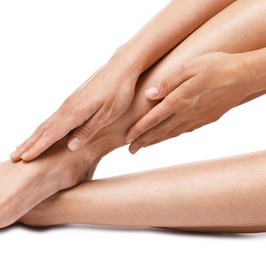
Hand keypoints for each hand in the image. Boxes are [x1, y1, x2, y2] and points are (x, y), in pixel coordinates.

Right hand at [11, 61, 138, 160]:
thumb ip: (89, 130)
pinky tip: (42, 133)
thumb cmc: (119, 91)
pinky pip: (54, 119)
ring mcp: (69, 103)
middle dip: (28, 144)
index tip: (24, 158)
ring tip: (21, 147)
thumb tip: (70, 146)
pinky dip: (43, 129)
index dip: (37, 148)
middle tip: (12, 157)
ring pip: (47, 123)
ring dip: (33, 137)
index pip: (52, 134)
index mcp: (75, 112)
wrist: (121, 66)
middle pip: (43, 129)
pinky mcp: (73, 101)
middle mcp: (67, 108)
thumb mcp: (109, 114)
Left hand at [125, 52, 249, 153]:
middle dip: (143, 142)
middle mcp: (186, 113)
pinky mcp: (207, 119)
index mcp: (178, 100)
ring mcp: (197, 118)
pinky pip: (185, 131)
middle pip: (159, 131)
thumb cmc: (217, 66)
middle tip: (130, 150)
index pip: (152, 119)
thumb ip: (167, 82)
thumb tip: (149, 95)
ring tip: (144, 146)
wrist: (245, 76)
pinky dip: (172, 136)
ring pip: (171, 133)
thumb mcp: (189, 67)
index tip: (127, 139)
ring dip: (156, 141)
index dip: (138, 130)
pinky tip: (168, 137)